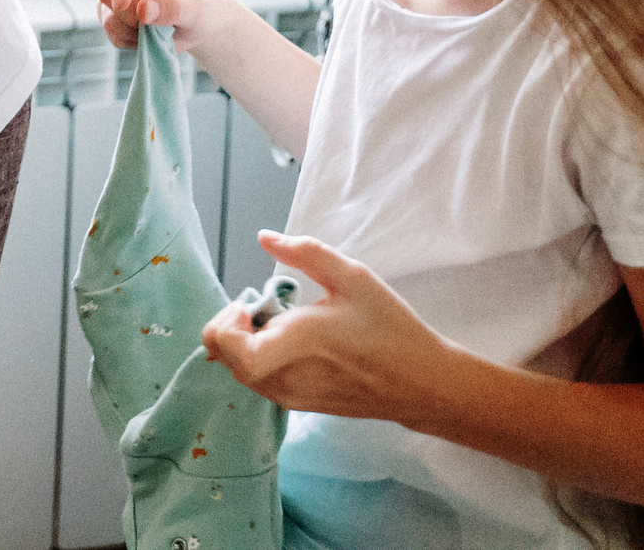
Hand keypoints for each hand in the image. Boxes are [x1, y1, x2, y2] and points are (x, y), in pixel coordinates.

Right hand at [94, 0, 227, 51]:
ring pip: (104, 11)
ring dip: (130, 29)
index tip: (123, 4)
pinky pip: (109, 29)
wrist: (203, 26)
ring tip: (160, 31)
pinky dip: (128, 39)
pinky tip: (149, 36)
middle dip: (128, 13)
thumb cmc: (205, 9)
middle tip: (157, 26)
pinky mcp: (114, 10)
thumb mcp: (198, 9)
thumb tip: (143, 10)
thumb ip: (173, 8)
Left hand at [201, 232, 465, 423]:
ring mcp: (289, 397)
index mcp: (292, 344)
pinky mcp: (298, 407)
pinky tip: (295, 345)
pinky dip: (261, 359)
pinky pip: (258, 382)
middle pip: (222, 354)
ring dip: (246, 342)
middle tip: (270, 308)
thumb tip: (264, 236)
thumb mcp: (352, 276)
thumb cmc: (389, 328)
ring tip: (286, 325)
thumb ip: (304, 251)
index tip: (253, 302)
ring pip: (237, 370)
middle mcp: (282, 377)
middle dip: (234, 325)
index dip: (226, 318)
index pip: (223, 343)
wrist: (421, 384)